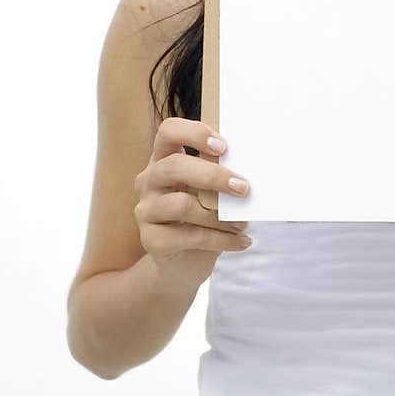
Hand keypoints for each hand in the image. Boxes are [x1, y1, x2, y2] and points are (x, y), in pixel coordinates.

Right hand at [134, 118, 251, 282]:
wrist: (184, 264)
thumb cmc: (202, 220)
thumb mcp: (211, 194)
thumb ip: (220, 179)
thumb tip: (248, 174)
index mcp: (164, 160)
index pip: (168, 131)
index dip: (194, 133)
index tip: (223, 147)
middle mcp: (149, 181)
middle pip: (174, 166)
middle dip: (214, 176)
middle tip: (244, 188)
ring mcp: (146, 210)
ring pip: (181, 204)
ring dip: (218, 216)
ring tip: (242, 224)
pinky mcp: (150, 240)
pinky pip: (190, 236)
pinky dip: (221, 240)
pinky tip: (240, 242)